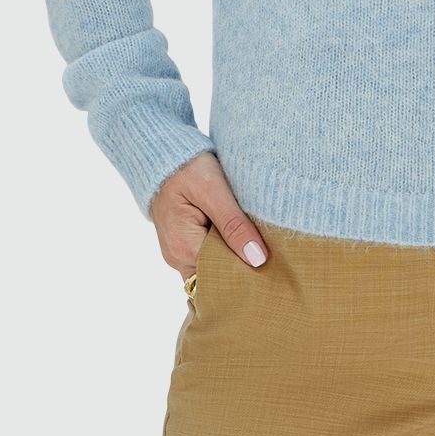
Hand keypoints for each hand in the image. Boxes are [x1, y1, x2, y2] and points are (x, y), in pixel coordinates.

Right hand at [149, 150, 270, 281]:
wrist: (161, 156)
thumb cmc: (187, 169)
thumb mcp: (214, 191)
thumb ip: (234, 225)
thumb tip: (257, 260)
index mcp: (183, 248)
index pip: (219, 278)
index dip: (245, 277)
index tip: (271, 274)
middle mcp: (177, 257)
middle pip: (214, 279)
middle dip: (241, 274)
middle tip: (273, 267)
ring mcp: (178, 252)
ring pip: (211, 270)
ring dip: (233, 262)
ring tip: (262, 254)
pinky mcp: (183, 244)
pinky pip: (205, 258)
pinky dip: (224, 253)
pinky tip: (244, 243)